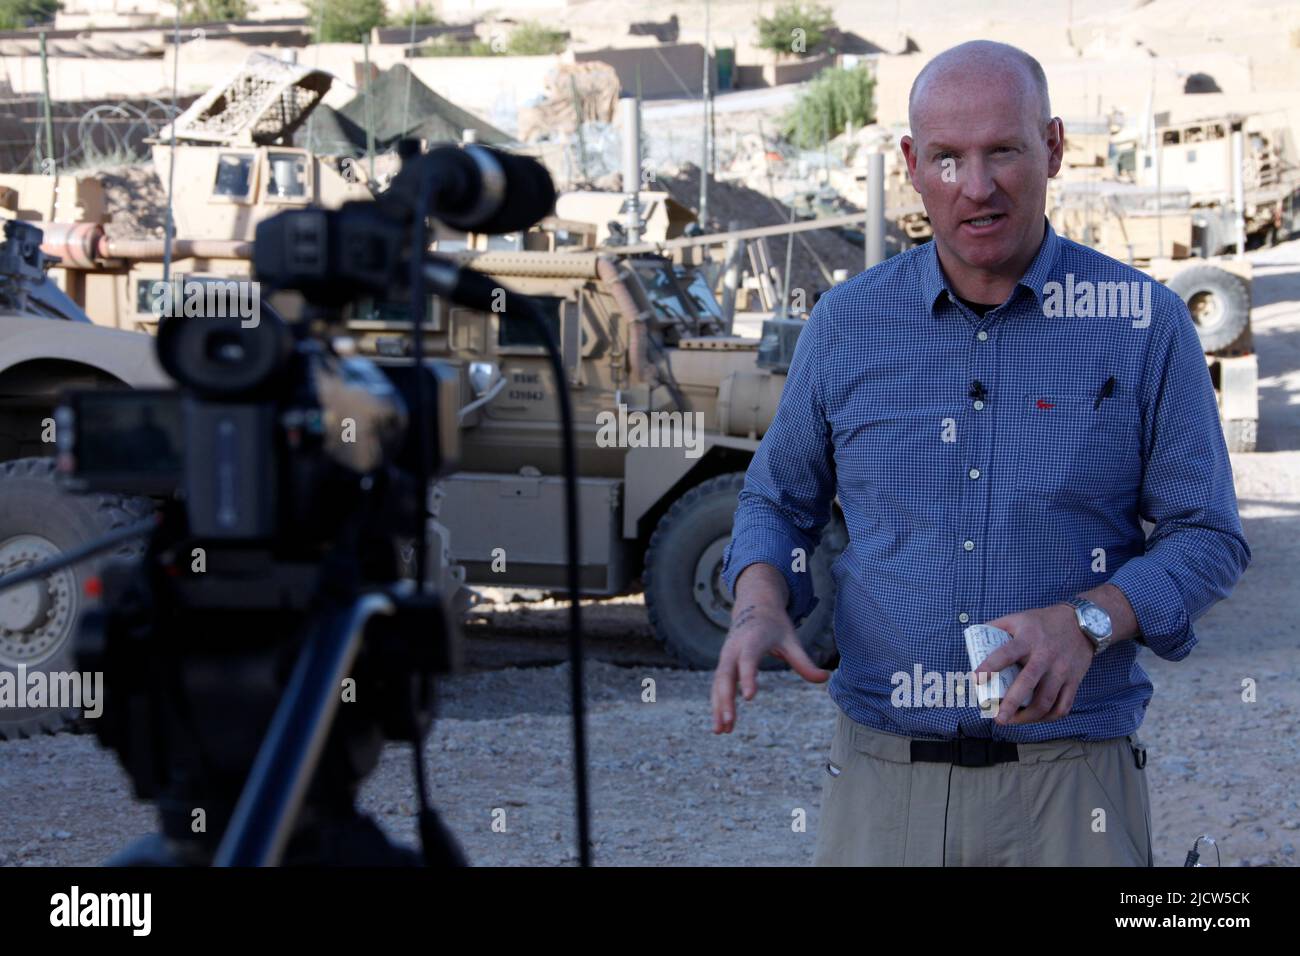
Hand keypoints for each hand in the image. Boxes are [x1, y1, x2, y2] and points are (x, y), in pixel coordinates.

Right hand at [710, 602, 829, 733]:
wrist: (754, 607)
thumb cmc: (775, 626)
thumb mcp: (791, 640)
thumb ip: (805, 661)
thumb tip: (826, 677)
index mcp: (752, 641)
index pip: (747, 661)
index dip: (747, 678)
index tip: (748, 698)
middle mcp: (734, 650)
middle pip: (725, 675)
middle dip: (725, 699)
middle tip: (729, 722)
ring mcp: (726, 658)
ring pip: (717, 684)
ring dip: (718, 707)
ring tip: (721, 731)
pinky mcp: (724, 666)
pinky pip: (717, 687)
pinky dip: (717, 705)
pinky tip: (721, 726)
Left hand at [974, 604, 1094, 725]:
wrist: (1083, 623)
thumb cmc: (1043, 622)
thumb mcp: (1018, 618)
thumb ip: (996, 627)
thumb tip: (974, 640)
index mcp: (1027, 639)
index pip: (1005, 653)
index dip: (989, 666)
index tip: (976, 679)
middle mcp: (1045, 656)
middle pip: (1027, 683)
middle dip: (1011, 704)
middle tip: (998, 718)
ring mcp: (1061, 670)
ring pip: (1046, 701)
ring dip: (1028, 717)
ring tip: (1012, 721)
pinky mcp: (1074, 681)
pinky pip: (1063, 706)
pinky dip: (1049, 717)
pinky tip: (1036, 718)